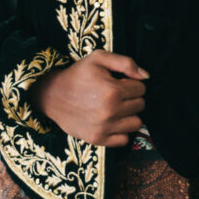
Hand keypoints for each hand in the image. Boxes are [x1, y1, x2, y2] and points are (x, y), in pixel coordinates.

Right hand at [33, 51, 147, 146]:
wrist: (52, 95)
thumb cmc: (77, 74)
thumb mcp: (99, 58)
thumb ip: (125, 63)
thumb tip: (146, 77)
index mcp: (112, 90)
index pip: (141, 89)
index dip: (132, 84)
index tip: (120, 83)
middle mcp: (110, 111)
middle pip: (140, 105)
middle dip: (131, 98)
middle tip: (116, 95)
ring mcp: (104, 127)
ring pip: (136, 123)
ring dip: (129, 115)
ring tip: (116, 108)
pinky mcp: (97, 139)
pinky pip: (124, 140)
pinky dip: (121, 132)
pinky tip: (112, 122)